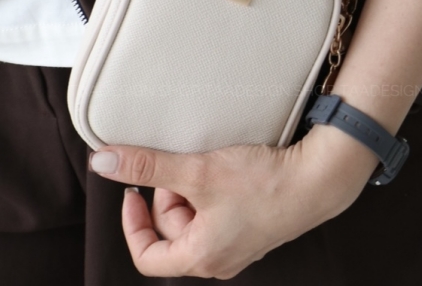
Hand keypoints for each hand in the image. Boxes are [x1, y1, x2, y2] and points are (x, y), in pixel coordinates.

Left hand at [88, 124, 378, 278]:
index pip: (147, 256)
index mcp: (200, 257)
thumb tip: (104, 162)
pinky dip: (215, 189)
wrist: (317, 180)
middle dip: (171, 194)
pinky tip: (228, 168)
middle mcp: (218, 259)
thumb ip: (148, 167)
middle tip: (184, 166)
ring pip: (196, 219)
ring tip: (209, 164)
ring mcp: (238, 245)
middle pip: (172, 231)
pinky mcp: (254, 226)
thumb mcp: (196, 172)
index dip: (133, 224)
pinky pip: (219, 212)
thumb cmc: (262, 185)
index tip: (133, 192)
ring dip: (194, 189)